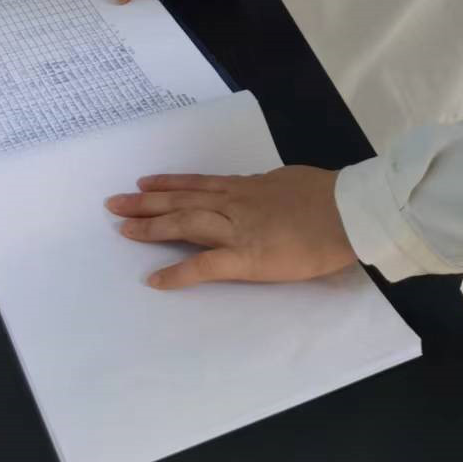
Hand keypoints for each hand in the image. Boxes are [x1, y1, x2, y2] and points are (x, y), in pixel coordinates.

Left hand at [105, 166, 355, 289]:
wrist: (347, 212)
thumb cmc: (328, 197)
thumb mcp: (291, 182)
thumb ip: (271, 189)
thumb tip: (264, 192)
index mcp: (248, 187)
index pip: (200, 184)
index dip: (170, 184)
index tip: (145, 183)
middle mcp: (235, 203)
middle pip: (182, 200)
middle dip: (146, 203)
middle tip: (115, 203)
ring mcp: (238, 230)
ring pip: (185, 223)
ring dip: (151, 226)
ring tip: (123, 229)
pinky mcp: (246, 258)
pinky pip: (204, 265)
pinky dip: (177, 272)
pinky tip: (155, 279)